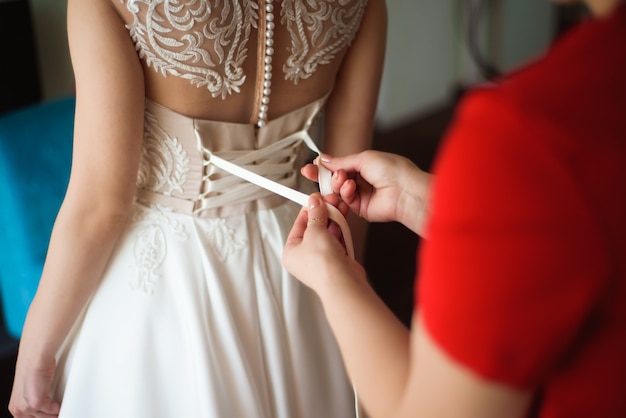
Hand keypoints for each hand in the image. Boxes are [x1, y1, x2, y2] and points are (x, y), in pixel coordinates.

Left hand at [9, 356, 60, 416]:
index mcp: (15, 407)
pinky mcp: (36, 403)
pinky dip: (59, 407)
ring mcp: (26, 407)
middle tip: (59, 412)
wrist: (35, 359)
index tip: (52, 414)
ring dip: (55, 412)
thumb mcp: (30, 389)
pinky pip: (53, 410)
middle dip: (50, 416)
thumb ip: (36, 399)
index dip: (43, 416)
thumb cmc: (34, 368)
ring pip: (46, 417)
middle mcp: (18, 409)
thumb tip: (46, 403)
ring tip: (62, 408)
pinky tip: (61, 403)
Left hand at [283, 194, 365, 295]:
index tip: (316, 199)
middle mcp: (305, 257)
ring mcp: (321, 260)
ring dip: (334, 220)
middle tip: (330, 202)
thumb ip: (316, 214)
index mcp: (291, 252)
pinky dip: (341, 231)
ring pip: (327, 233)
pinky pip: (337, 241)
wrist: (342, 282)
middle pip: (314, 228)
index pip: (298, 224)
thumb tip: (314, 203)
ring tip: (339, 208)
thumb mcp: (315, 231)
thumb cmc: (322, 266)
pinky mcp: (336, 261)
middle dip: (324, 214)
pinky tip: (344, 221)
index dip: (309, 210)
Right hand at [302, 150, 431, 234]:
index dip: (324, 166)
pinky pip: (345, 201)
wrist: (405, 191)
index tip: (312, 166)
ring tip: (342, 179)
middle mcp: (361, 181)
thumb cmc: (394, 171)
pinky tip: (350, 188)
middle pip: (335, 179)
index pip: (339, 166)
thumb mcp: (364, 158)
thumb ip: (342, 161)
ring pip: (338, 191)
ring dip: (337, 183)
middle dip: (323, 176)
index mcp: (364, 165)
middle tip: (311, 173)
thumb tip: (325, 159)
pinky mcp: (361, 209)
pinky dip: (345, 193)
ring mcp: (361, 195)